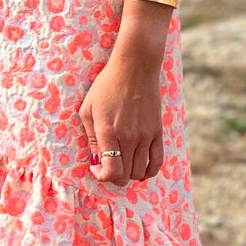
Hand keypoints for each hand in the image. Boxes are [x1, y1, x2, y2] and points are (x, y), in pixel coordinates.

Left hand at [80, 48, 163, 184]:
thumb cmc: (107, 86)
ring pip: (140, 171)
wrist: (135, 68)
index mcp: (109, 132)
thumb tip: (96, 161)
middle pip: (125, 175)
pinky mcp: (157, 132)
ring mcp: (145, 136)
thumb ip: (91, 138)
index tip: (96, 167)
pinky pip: (157, 162)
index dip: (102, 176)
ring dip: (129, 175)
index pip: (111, 171)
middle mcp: (129, 137)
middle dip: (113, 177)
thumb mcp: (88, 109)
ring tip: (122, 165)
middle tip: (107, 166)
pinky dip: (149, 171)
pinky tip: (140, 169)